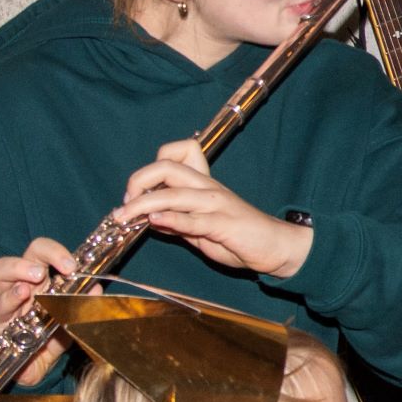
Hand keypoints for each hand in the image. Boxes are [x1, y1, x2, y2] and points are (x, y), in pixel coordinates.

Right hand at [0, 237, 79, 379]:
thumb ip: (83, 306)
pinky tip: (21, 296)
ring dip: (18, 269)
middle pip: (26, 254)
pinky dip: (10, 298)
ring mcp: (6, 300)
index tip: (72, 265)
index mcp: (42, 281)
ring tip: (34, 277)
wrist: (36, 369)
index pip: (43, 253)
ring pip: (0, 271)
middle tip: (50, 269)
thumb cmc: (52, 339)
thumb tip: (96, 288)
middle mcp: (22, 284)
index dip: (56, 252)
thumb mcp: (72, 322)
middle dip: (42, 254)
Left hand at [118, 138, 314, 277]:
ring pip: (174, 193)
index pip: (177, 153)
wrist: (276, 247)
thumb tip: (151, 219)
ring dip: (143, 204)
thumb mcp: (202, 229)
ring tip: (124, 216)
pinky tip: (155, 221)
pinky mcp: (223, 225)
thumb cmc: (240, 237)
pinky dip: (171, 218)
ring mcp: (216, 204)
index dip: (150, 167)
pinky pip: (193, 218)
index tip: (135, 192)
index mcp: (203, 184)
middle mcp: (208, 188)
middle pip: (167, 167)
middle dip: (138, 181)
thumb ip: (178, 222)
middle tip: (124, 203)